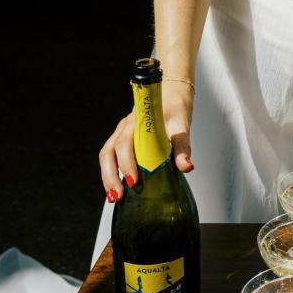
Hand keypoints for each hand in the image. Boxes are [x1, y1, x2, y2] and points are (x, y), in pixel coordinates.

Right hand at [98, 80, 194, 200]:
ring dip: (108, 177)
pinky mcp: (122, 139)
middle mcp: (125, 127)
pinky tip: (115, 188)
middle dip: (111, 175)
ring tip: (114, 196)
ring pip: (106, 155)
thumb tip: (186, 166)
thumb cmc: (174, 109)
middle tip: (119, 195)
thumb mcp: (182, 127)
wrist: (171, 96)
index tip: (133, 180)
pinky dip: (110, 172)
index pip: (125, 143)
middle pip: (109, 152)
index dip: (126, 163)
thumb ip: (183, 148)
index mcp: (137, 122)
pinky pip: (110, 156)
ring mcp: (121, 132)